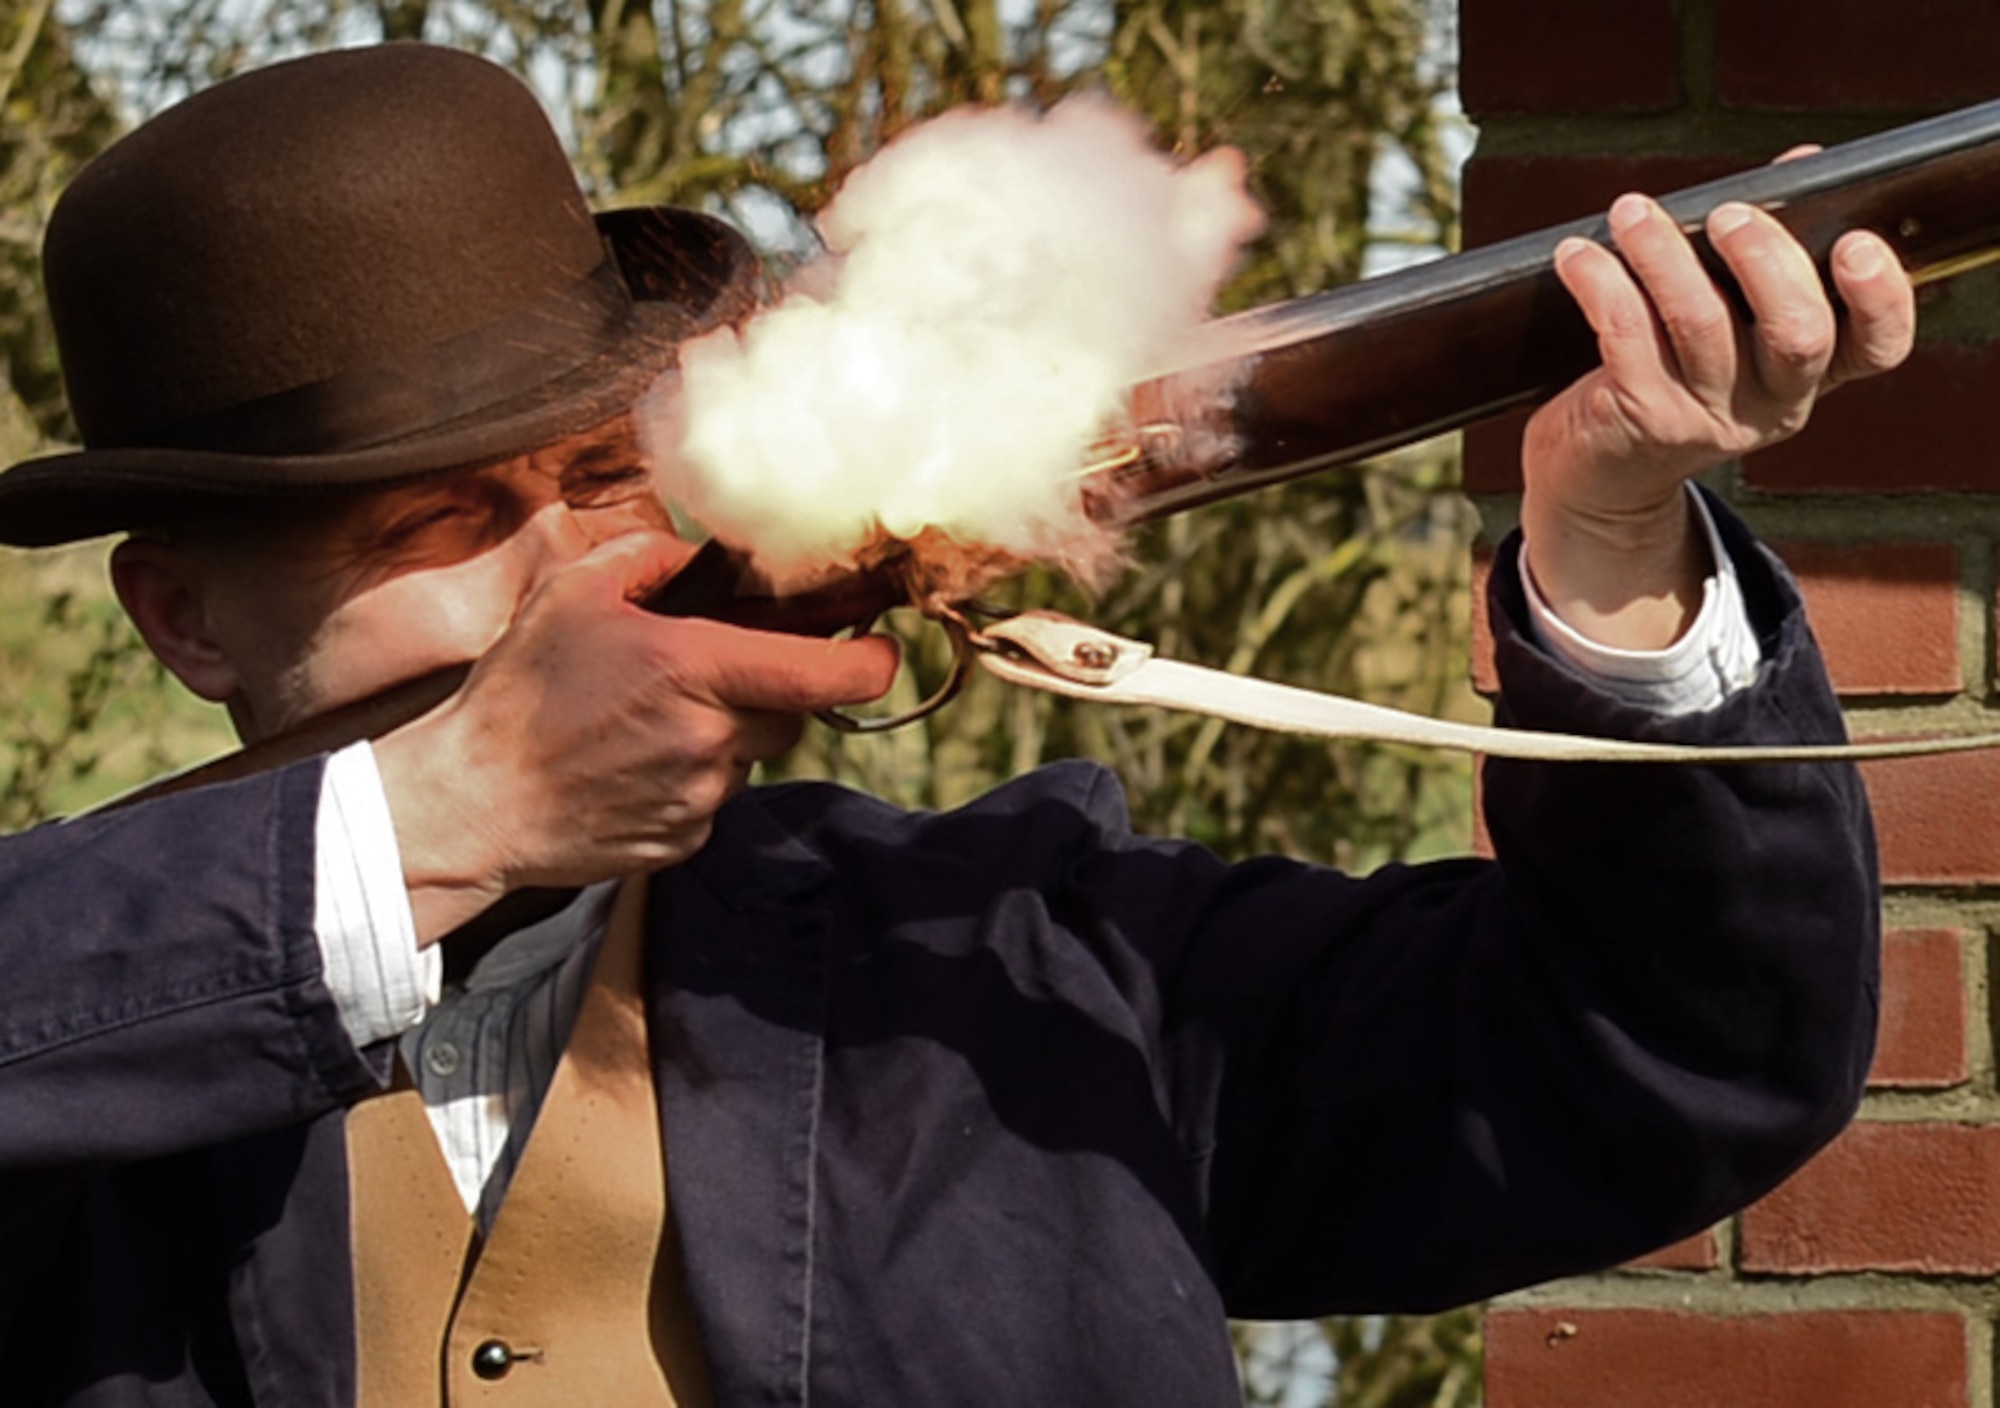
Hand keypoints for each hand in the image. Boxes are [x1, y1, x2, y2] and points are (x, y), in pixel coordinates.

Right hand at [372, 530, 897, 939]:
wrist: (471, 802)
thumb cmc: (518, 694)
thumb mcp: (573, 594)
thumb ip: (650, 560)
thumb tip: (702, 558)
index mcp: (693, 670)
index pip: (825, 675)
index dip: (869, 662)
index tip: (878, 649)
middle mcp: (709, 739)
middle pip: (789, 711)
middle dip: (765, 689)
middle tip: (701, 674)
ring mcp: (699, 797)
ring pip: (751, 756)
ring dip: (724, 735)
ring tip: (646, 722)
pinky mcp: (684, 840)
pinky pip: (715, 798)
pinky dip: (692, 778)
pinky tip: (632, 764)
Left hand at [1521, 192, 1914, 647]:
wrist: (1598, 476)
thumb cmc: (1670, 371)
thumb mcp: (1730, 321)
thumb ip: (1766, 248)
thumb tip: (1802, 164)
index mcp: (1810, 374)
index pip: (1878, 346)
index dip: (1881, 297)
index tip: (1854, 243)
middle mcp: (1772, 404)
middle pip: (1798, 332)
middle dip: (1766, 259)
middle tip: (1726, 212)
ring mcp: (1707, 418)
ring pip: (1700, 323)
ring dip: (1662, 253)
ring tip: (1629, 212)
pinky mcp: (1641, 420)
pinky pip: (1626, 336)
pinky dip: (1601, 283)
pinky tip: (1576, 255)